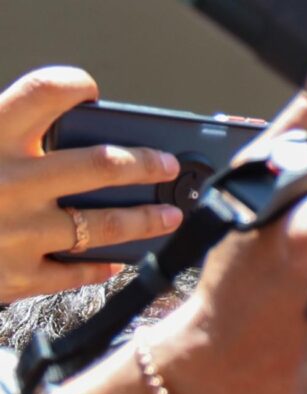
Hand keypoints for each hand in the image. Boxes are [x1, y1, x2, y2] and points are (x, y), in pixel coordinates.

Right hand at [0, 68, 180, 301]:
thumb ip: (3, 136)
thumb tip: (61, 132)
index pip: (43, 92)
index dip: (73, 84)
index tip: (90, 89)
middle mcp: (9, 182)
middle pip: (101, 163)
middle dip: (145, 162)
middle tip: (168, 164)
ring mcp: (18, 232)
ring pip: (104, 223)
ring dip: (145, 219)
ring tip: (167, 214)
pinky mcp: (18, 275)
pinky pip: (77, 271)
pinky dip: (103, 265)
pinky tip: (118, 260)